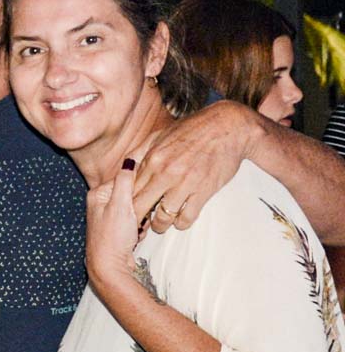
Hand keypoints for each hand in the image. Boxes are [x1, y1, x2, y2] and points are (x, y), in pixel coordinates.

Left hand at [85, 159, 142, 289]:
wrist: (109, 267)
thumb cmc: (112, 237)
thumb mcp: (120, 205)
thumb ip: (125, 181)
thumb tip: (130, 159)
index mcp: (98, 194)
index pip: (125, 178)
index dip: (140, 187)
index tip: (146, 196)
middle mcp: (101, 203)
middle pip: (131, 193)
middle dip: (142, 205)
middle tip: (140, 217)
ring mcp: (109, 217)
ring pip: (136, 207)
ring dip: (142, 217)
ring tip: (137, 228)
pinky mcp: (117, 229)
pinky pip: (136, 220)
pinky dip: (140, 227)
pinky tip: (137, 234)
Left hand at [132, 99, 260, 233]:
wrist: (227, 127)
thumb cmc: (193, 130)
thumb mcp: (160, 135)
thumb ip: (141, 152)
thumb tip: (125, 166)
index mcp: (152, 160)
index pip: (128, 190)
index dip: (124, 204)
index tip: (125, 211)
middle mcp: (165, 173)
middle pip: (140, 206)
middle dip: (137, 219)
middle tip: (138, 225)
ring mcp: (185, 183)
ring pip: (163, 216)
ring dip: (160, 225)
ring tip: (160, 224)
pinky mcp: (204, 190)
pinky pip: (187, 217)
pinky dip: (181, 223)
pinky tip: (180, 220)